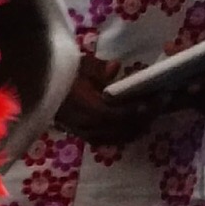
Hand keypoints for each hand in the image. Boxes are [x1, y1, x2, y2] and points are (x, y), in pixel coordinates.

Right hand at [57, 49, 171, 143]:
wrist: (42, 90)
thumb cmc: (64, 74)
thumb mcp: (79, 65)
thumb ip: (98, 68)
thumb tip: (115, 67)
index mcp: (83, 107)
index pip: (114, 113)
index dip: (135, 109)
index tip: (153, 100)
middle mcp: (86, 125)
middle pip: (121, 128)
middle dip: (144, 117)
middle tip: (162, 102)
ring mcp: (86, 134)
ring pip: (119, 137)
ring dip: (139, 126)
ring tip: (155, 112)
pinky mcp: (87, 137)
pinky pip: (112, 140)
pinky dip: (128, 133)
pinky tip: (139, 124)